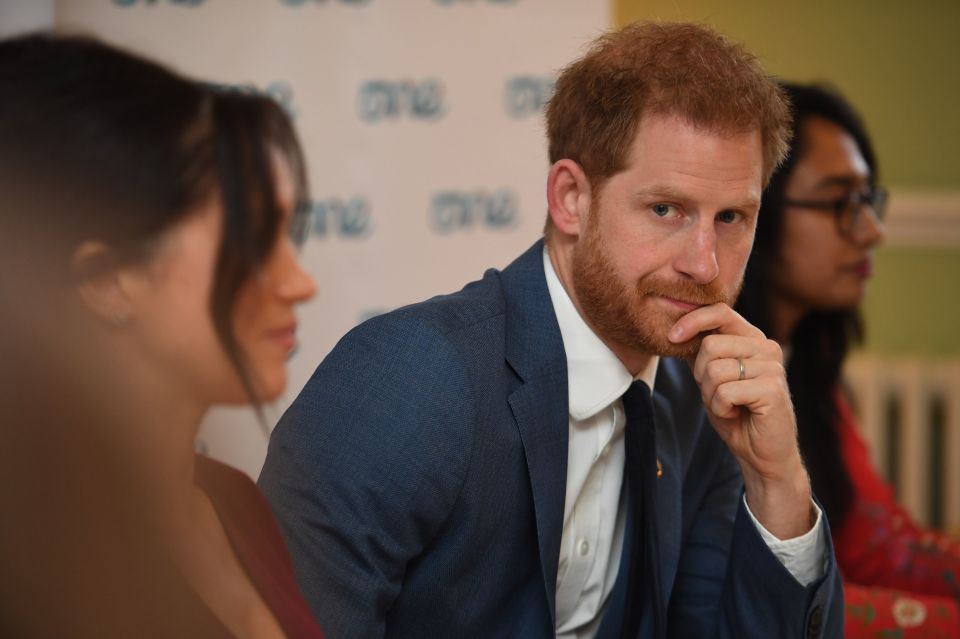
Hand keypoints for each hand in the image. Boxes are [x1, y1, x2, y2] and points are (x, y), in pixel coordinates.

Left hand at [668, 303, 812, 538]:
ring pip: (715, 369)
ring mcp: (772, 367)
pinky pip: (725, 391)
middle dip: (701, 374)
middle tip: (717, 394)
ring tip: (729, 405)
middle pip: (711, 345)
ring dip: (711, 395)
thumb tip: (675, 329)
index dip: (692, 320)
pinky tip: (736, 414)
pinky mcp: (772, 389)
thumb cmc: (737, 414)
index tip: (672, 337)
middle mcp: (766, 347)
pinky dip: (720, 408)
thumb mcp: (712, 378)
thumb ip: (701, 353)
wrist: (762, 453)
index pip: (720, 312)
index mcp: (752, 339)